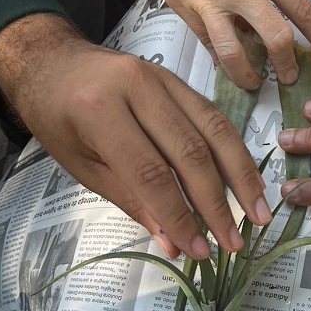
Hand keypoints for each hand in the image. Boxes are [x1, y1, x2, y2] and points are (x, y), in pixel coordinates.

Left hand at [0, 14, 271, 260]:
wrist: (52, 60)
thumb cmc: (57, 117)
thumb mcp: (81, 165)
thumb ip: (131, 201)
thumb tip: (173, 242)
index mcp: (99, 111)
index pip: (151, 173)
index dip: (179, 216)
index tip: (198, 250)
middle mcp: (137, 88)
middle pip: (191, 153)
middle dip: (216, 204)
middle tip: (232, 243)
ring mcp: (164, 80)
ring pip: (214, 132)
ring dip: (241, 178)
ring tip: (258, 215)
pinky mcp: (180, 81)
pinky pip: (215, 119)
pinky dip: (236, 154)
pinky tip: (250, 182)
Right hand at [116, 0, 310, 88]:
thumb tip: (262, 17)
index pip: (301, 9)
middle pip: (275, 37)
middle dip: (288, 65)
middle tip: (291, 77)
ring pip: (234, 53)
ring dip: (249, 75)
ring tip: (255, 83)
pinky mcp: (179, 5)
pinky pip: (206, 42)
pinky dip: (219, 57)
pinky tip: (226, 64)